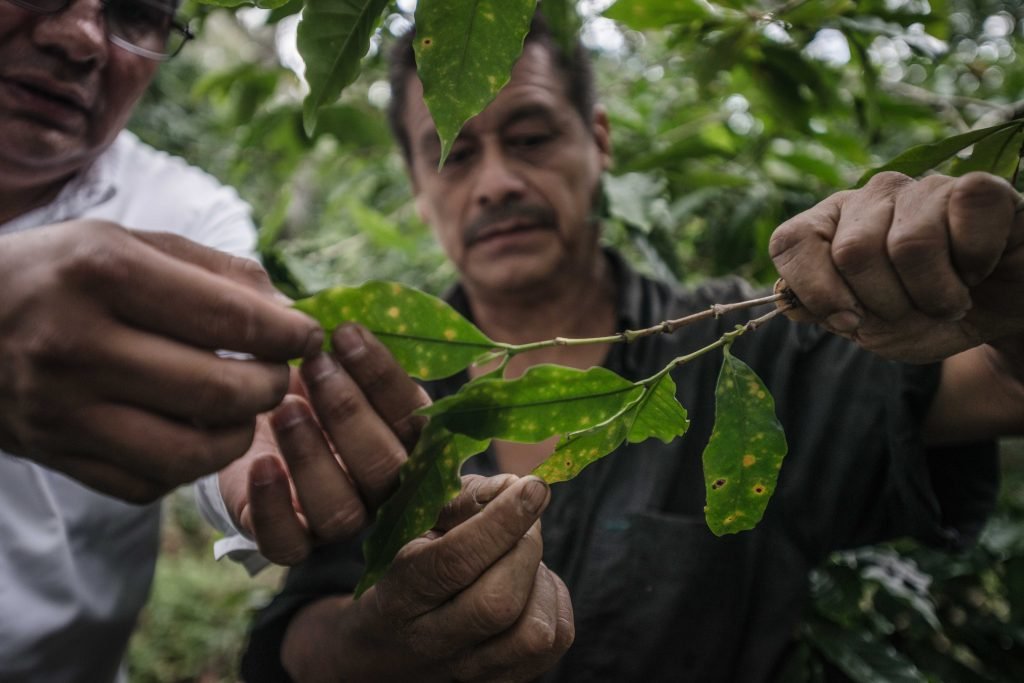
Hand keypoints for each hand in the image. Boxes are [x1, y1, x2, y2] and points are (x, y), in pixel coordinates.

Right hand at [0, 220, 321, 501]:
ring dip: (239, 434)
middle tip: (279, 374)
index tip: (309, 336)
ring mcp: (62, 409)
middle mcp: (78, 344)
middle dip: (272, 385)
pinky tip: (193, 431)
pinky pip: (151, 482)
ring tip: (244, 408)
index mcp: (103, 273)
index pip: (229, 318)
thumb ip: (215, 272)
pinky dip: (189, 464)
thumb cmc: (57, 273)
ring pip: (191, 452)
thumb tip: (288, 312)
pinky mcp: (56, 454)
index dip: (288, 333)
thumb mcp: (126, 242)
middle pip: (219, 389)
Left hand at [218, 323, 431, 564]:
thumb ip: (331, 331)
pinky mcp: (288, 538)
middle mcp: (379, 485)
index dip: (383, 376)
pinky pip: (289, 546)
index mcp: (402, 437)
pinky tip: (260, 464)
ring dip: (314, 457)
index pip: (415, 417)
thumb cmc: (293, 374)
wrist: (242, 414)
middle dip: (350, 411)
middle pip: (387, 468)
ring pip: (343, 512)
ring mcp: (335, 517)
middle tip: (313, 363)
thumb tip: (321, 309)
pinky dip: (274, 507)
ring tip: (283, 408)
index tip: (344, 332)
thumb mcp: (312, 346)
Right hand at [282, 475, 573, 682]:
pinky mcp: (502, 682)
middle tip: (525, 518)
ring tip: (522, 558)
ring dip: (542, 580)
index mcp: (400, 596)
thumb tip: (514, 487)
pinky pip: (556, 640)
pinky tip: (531, 585)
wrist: (377, 657)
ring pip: (534, 632)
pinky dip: (553, 600)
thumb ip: (459, 503)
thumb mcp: (411, 531)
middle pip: (499, 601)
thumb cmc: (403, 575)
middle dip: (526, 546)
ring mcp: (469, 672)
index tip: (531, 486)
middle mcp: (432, 643)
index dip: (500, 521)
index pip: (454, 561)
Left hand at [770, 171, 1023, 362]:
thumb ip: (827, 313)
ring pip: (910, 245)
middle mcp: (871, 198)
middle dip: (886, 303)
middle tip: (916, 309)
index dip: (814, 289)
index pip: (790, 241)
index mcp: (831, 227)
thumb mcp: (873, 330)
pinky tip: (980, 267)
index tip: (848, 322)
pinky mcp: (978, 188)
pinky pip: (965, 218)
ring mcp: (923, 189)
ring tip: (952, 297)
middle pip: (852, 253)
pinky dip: (975, 263)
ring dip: (937, 294)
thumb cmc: (929, 317)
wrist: (1004, 316)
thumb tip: (792, 302)